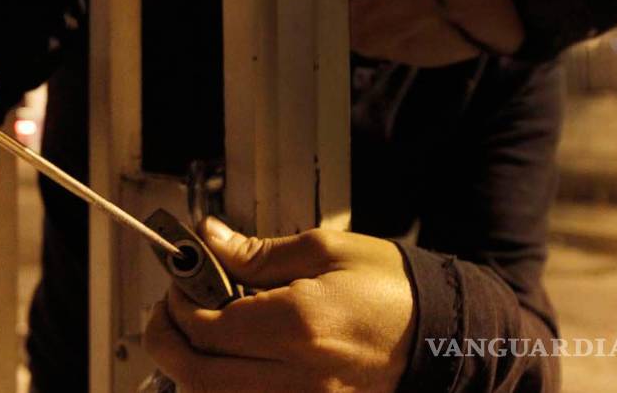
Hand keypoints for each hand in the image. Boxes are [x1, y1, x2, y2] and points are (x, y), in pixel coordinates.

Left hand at [143, 218, 415, 392]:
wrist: (447, 335)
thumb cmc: (394, 288)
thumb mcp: (326, 250)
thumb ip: (257, 251)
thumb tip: (208, 238)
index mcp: (299, 326)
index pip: (206, 325)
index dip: (179, 301)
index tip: (181, 277)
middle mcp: (298, 378)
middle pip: (198, 376)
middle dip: (168, 341)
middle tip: (170, 310)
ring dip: (190, 370)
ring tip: (198, 334)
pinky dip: (223, 387)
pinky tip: (227, 361)